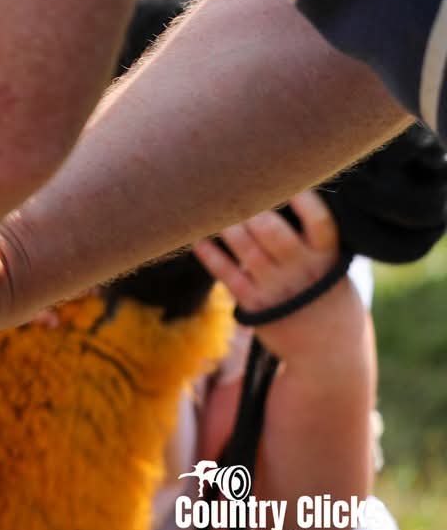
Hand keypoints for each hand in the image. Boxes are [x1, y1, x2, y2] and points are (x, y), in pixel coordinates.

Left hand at [191, 192, 358, 360]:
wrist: (329, 351)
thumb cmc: (324, 292)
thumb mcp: (332, 267)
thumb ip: (311, 238)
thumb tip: (279, 189)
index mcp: (327, 257)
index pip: (319, 223)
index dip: (303, 200)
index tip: (285, 178)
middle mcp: (302, 270)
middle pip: (273, 232)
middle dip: (251, 208)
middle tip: (234, 188)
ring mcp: (277, 288)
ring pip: (245, 249)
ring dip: (226, 225)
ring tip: (213, 205)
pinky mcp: (255, 304)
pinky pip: (227, 274)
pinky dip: (209, 254)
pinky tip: (197, 237)